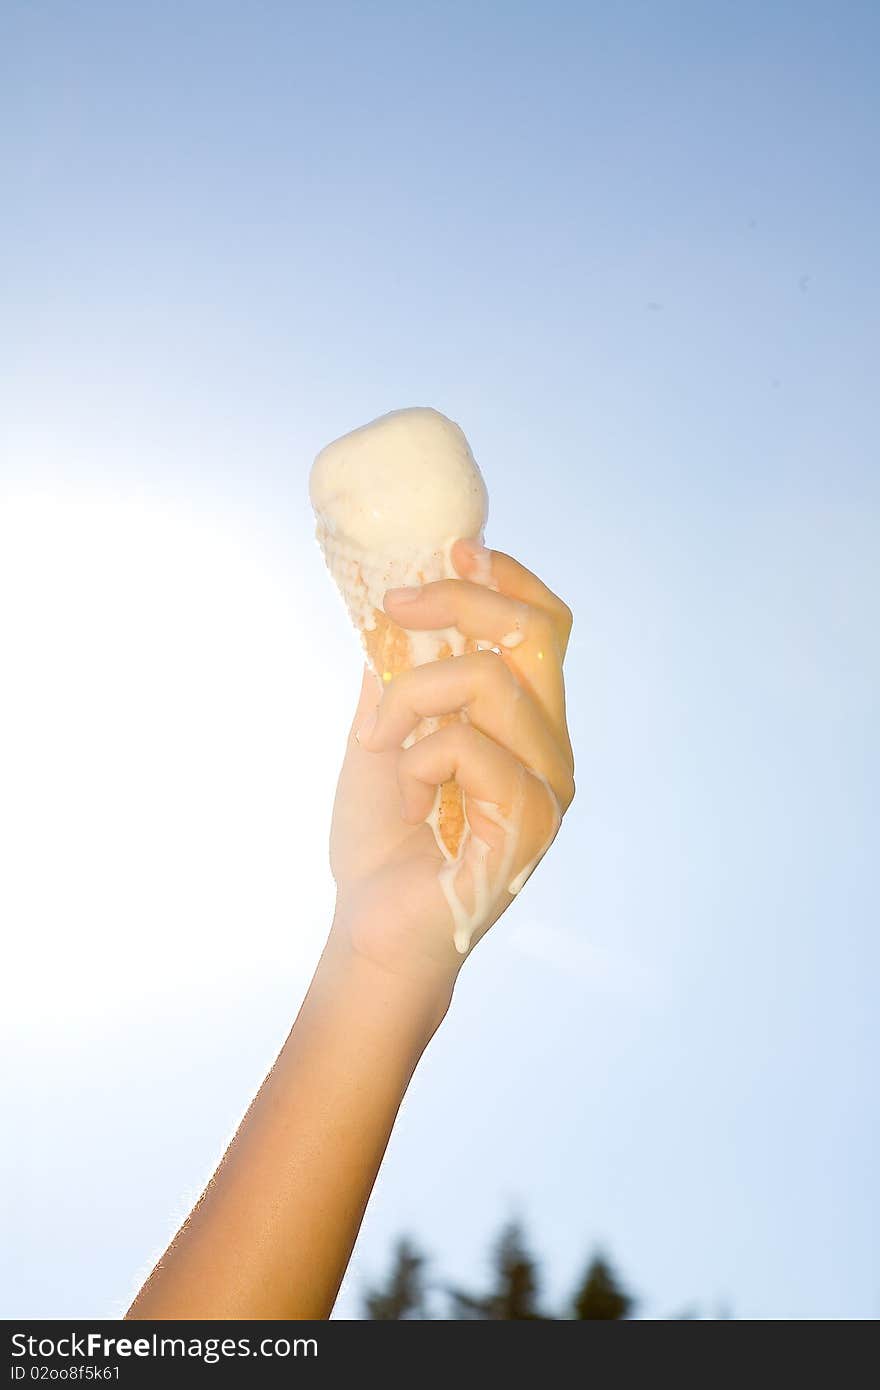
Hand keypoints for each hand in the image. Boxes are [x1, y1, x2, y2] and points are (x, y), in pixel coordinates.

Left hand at [328, 540, 574, 991]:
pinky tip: (407, 796)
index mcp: (527, 724)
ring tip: (380, 743)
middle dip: (460, 602)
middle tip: (393, 608)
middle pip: (534, 633)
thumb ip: (398, 677)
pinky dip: (417, 758)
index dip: (509, 578)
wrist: (373, 931)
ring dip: (412, 700)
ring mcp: (548, 785)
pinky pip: (470, 747)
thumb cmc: (382, 843)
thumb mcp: (380, 737)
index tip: (453, 552)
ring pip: (489, 682)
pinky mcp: (530, 823)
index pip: (547, 627)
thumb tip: (392, 609)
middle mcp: (550, 748)